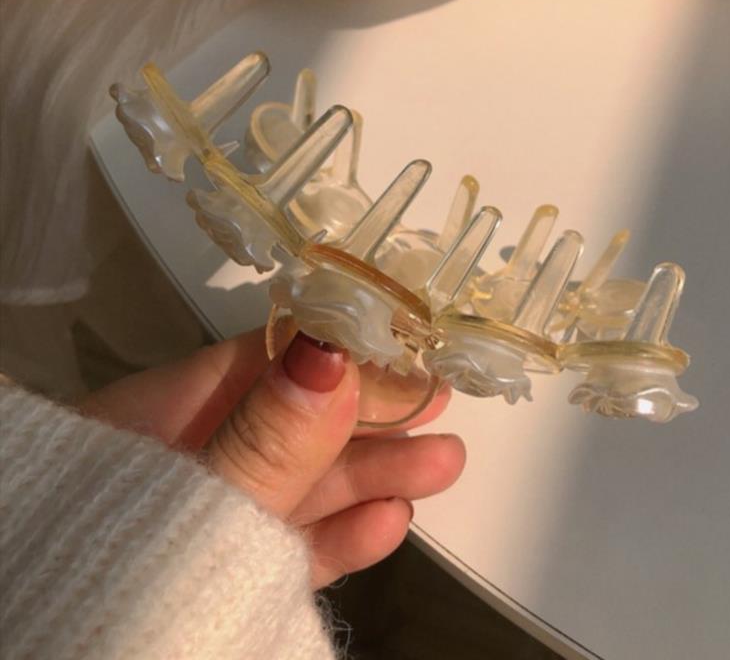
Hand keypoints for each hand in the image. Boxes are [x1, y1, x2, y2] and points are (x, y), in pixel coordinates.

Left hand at [79, 328, 464, 587]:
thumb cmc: (101, 570)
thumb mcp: (191, 499)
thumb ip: (261, 439)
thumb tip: (331, 353)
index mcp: (154, 416)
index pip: (259, 360)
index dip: (334, 346)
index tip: (400, 341)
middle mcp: (184, 460)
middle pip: (294, 423)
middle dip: (372, 414)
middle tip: (439, 400)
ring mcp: (206, 519)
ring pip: (300, 487)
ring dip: (372, 476)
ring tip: (443, 460)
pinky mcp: (223, 574)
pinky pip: (287, 547)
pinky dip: (339, 536)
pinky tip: (389, 520)